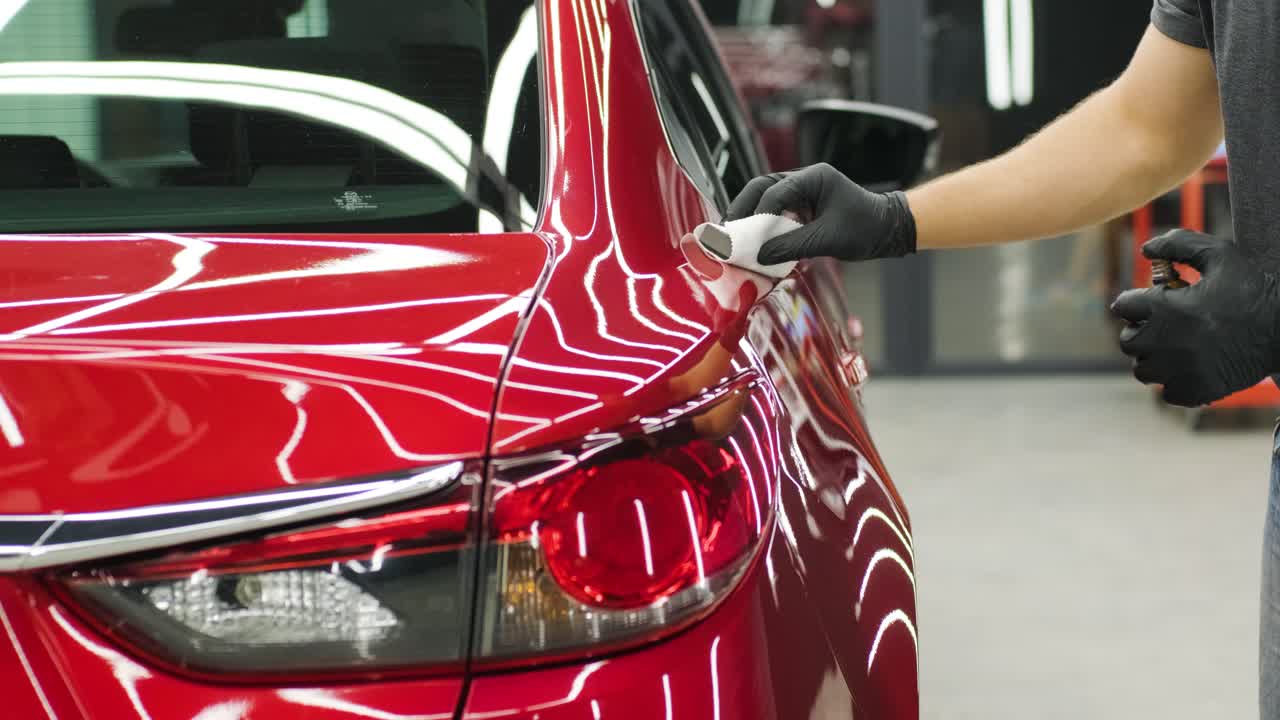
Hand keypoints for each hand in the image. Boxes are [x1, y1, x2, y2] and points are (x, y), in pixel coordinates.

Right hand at [725, 163, 916, 264]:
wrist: (888, 229)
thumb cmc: (866, 229)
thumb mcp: (828, 240)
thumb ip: (792, 246)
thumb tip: (759, 256)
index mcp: (814, 177)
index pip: (775, 192)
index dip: (757, 214)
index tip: (745, 237)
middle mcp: (804, 178)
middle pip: (761, 186)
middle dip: (742, 208)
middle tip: (727, 231)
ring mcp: (802, 190)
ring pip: (764, 195)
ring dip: (748, 214)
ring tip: (734, 235)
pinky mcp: (801, 204)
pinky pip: (774, 208)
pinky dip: (761, 222)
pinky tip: (752, 237)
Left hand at [1112, 230, 1279, 406]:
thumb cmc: (1254, 290)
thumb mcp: (1221, 255)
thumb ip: (1180, 244)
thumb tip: (1146, 249)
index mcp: (1166, 310)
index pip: (1123, 306)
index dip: (1136, 301)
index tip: (1154, 302)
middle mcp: (1166, 343)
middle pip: (1128, 342)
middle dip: (1141, 331)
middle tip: (1164, 326)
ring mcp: (1180, 371)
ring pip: (1143, 370)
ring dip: (1154, 358)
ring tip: (1176, 346)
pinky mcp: (1197, 391)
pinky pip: (1167, 392)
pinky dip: (1175, 381)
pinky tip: (1192, 366)